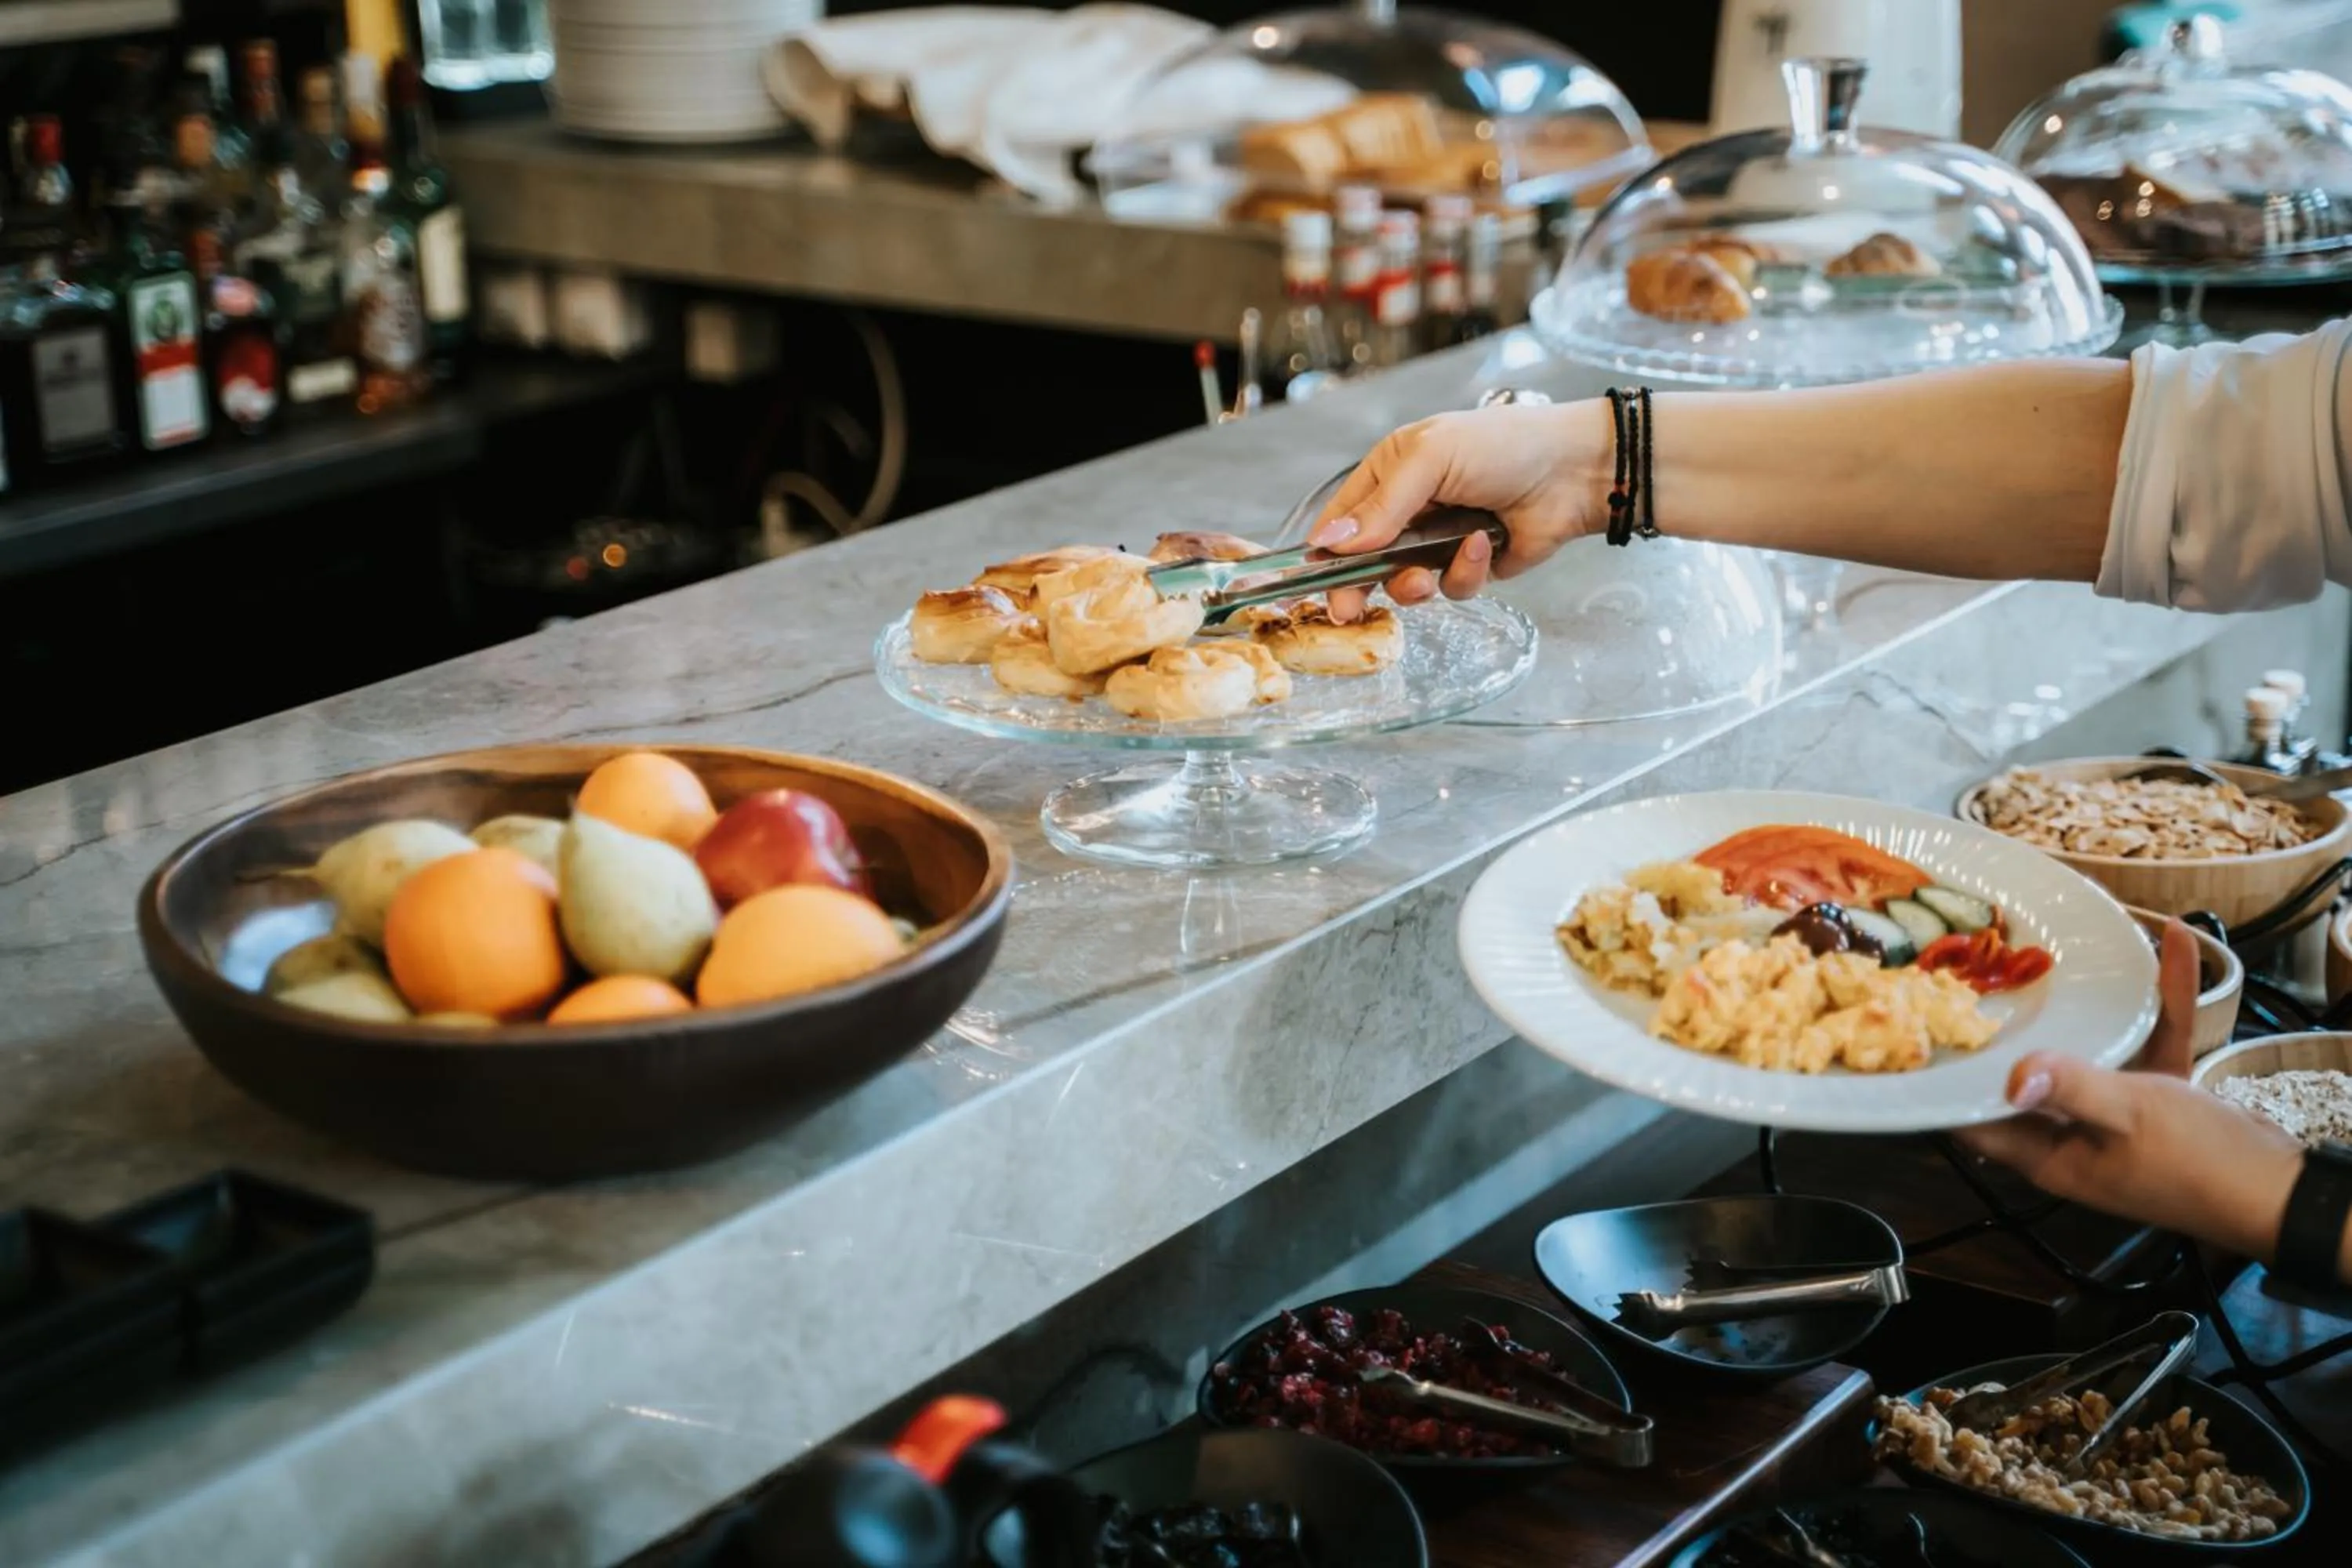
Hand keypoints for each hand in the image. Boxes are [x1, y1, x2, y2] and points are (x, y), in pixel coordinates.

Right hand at [1307, 402, 1612, 621]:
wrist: (1575, 471)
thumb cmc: (1503, 445)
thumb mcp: (1431, 459)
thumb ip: (1381, 506)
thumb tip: (1331, 544)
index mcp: (1389, 474)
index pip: (1341, 520)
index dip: (1324, 553)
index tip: (1313, 585)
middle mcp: (1409, 510)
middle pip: (1365, 561)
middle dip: (1359, 585)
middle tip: (1350, 611)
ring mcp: (1440, 540)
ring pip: (1405, 582)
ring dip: (1414, 582)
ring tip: (1427, 573)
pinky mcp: (1472, 566)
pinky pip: (1452, 587)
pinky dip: (1466, 572)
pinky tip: (1486, 545)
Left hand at [1957, 921, 2303, 1261]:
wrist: (2282, 1191)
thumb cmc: (2202, 1165)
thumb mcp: (2128, 1118)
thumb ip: (2072, 1089)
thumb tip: (2011, 1074)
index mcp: (2050, 1154)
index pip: (1977, 1119)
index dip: (1949, 1084)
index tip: (1924, 1034)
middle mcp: (2072, 1135)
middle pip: (2026, 1078)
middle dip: (2013, 1032)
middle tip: (1985, 974)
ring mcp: (2115, 1115)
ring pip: (2090, 1049)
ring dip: (2090, 1003)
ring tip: (2071, 950)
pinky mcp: (2157, 1099)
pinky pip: (2148, 1040)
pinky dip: (2159, 1000)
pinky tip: (2173, 946)